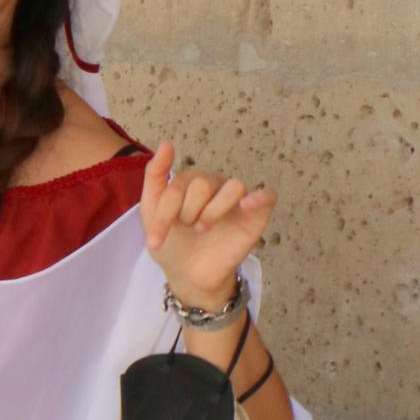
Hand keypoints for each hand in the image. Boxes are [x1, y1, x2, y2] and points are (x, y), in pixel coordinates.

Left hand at [139, 140, 276, 307]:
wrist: (189, 276)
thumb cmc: (173, 242)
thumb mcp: (152, 210)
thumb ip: (155, 175)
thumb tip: (167, 143)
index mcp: (192, 181)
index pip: (179, 183)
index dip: (165, 213)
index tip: (155, 240)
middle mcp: (216, 185)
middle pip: (204, 183)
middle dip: (188, 212)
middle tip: (187, 229)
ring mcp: (237, 199)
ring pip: (233, 187)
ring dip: (213, 212)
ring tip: (203, 228)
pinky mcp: (256, 215)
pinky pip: (267, 196)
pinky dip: (259, 197)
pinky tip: (246, 205)